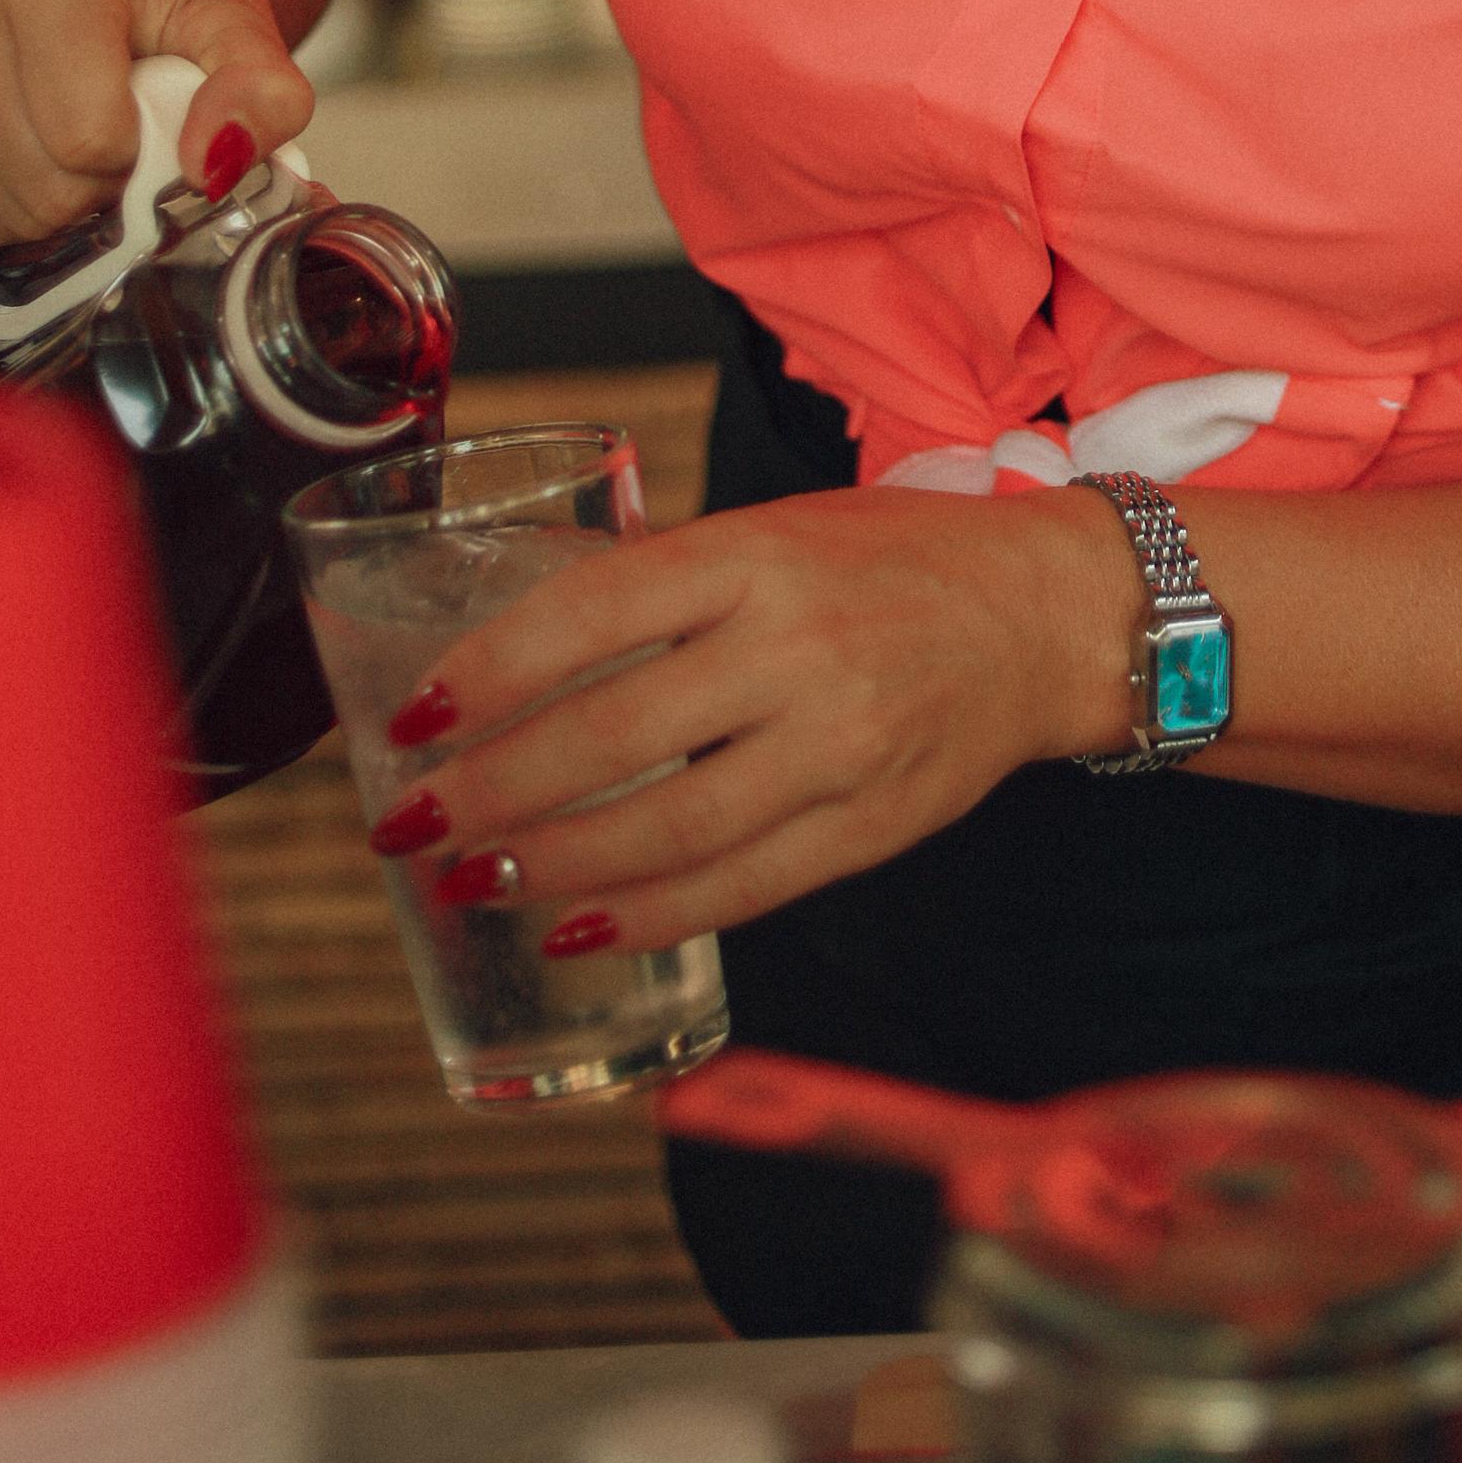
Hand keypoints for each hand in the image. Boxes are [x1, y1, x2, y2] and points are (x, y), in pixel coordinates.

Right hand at [0, 0, 315, 242]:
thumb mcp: (241, 24)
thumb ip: (260, 89)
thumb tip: (211, 166)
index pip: (86, 138)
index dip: (144, 156)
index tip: (163, 115)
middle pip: (43, 186)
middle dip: (106, 188)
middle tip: (134, 136)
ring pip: (2, 210)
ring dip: (64, 203)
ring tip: (90, 138)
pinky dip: (16, 210)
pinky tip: (44, 155)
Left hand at [372, 488, 1146, 951]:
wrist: (1048, 614)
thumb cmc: (892, 563)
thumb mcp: (775, 533)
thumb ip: (664, 588)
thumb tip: (516, 654)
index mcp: (759, 554)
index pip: (593, 610)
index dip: (489, 669)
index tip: (413, 716)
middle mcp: (798, 645)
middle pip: (614, 731)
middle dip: (493, 788)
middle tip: (412, 822)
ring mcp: (842, 742)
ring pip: (672, 827)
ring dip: (555, 864)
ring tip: (477, 880)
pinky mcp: (875, 823)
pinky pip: (743, 886)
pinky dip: (650, 915)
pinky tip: (578, 929)